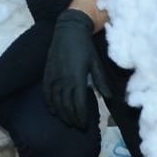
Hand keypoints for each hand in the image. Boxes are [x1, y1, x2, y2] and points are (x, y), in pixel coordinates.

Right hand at [44, 8, 103, 130]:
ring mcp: (54, 76)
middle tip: (78, 127)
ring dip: (62, 113)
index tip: (85, 125)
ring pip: (56, 100)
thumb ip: (101, 81)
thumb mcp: (96, 62)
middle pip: (67, 105)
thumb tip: (109, 98)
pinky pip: (47, 91)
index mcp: (78, 77)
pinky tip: (53, 111)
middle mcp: (64, 79)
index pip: (79, 103)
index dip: (82, 117)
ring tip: (67, 122)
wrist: (69, 29)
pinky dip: (49, 103)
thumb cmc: (85, 46)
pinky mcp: (47, 72)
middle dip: (73, 118)